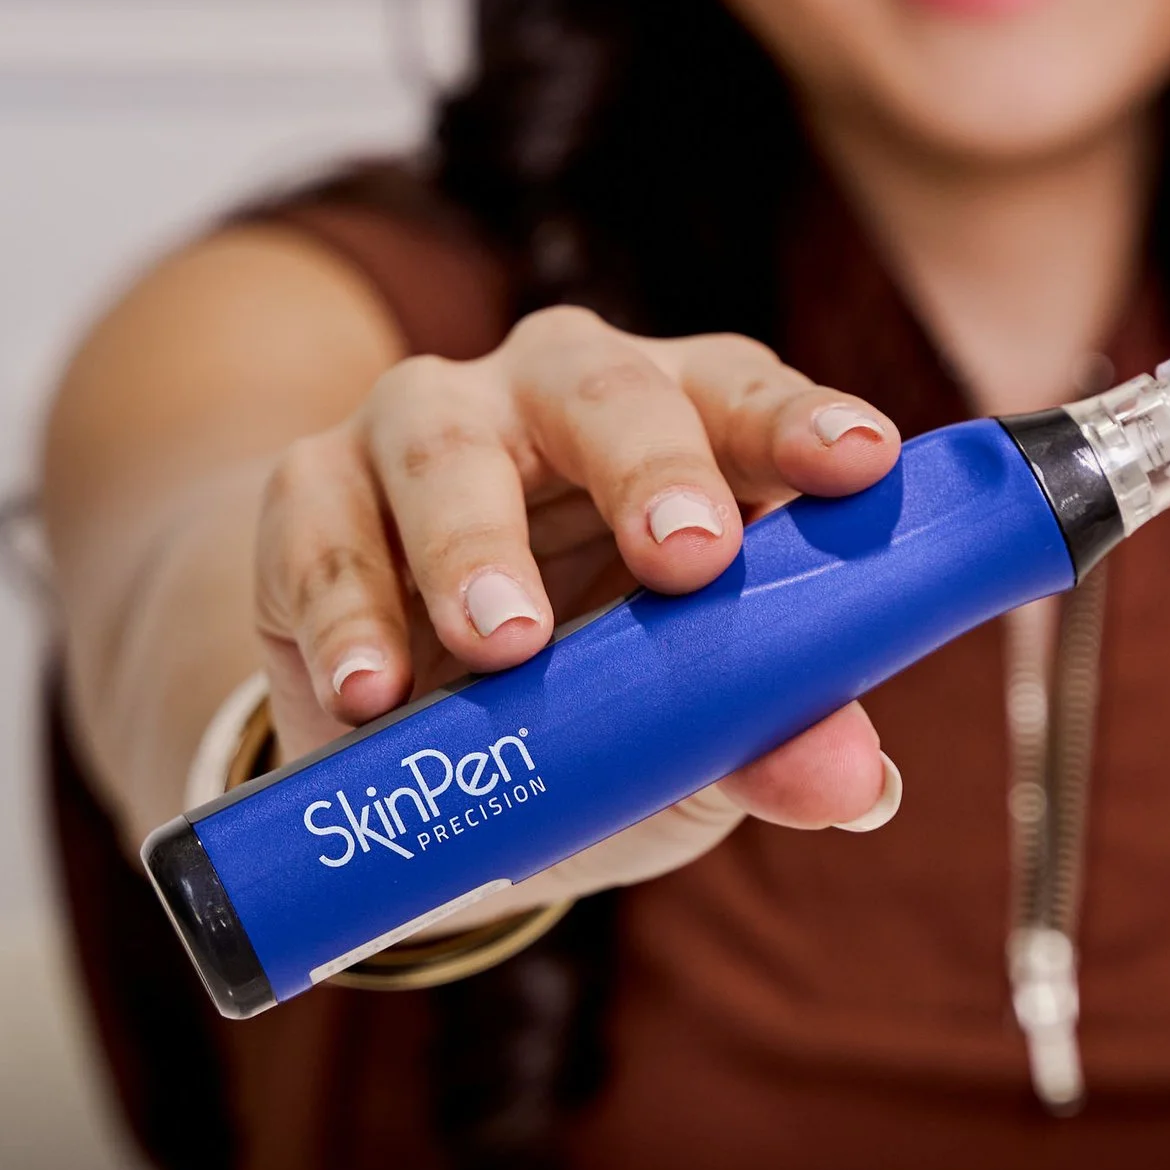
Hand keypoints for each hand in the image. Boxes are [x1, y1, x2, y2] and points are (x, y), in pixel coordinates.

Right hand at [255, 305, 903, 889]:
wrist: (408, 768)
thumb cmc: (593, 706)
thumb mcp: (686, 742)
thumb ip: (771, 744)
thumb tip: (859, 783)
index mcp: (684, 423)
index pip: (747, 396)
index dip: (799, 423)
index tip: (859, 460)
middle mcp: (557, 395)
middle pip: (605, 386)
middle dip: (650, 465)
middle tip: (687, 557)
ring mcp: (427, 428)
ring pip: (446, 445)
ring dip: (474, 542)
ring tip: (507, 644)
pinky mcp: (311, 489)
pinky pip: (321, 528)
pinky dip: (344, 612)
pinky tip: (369, 692)